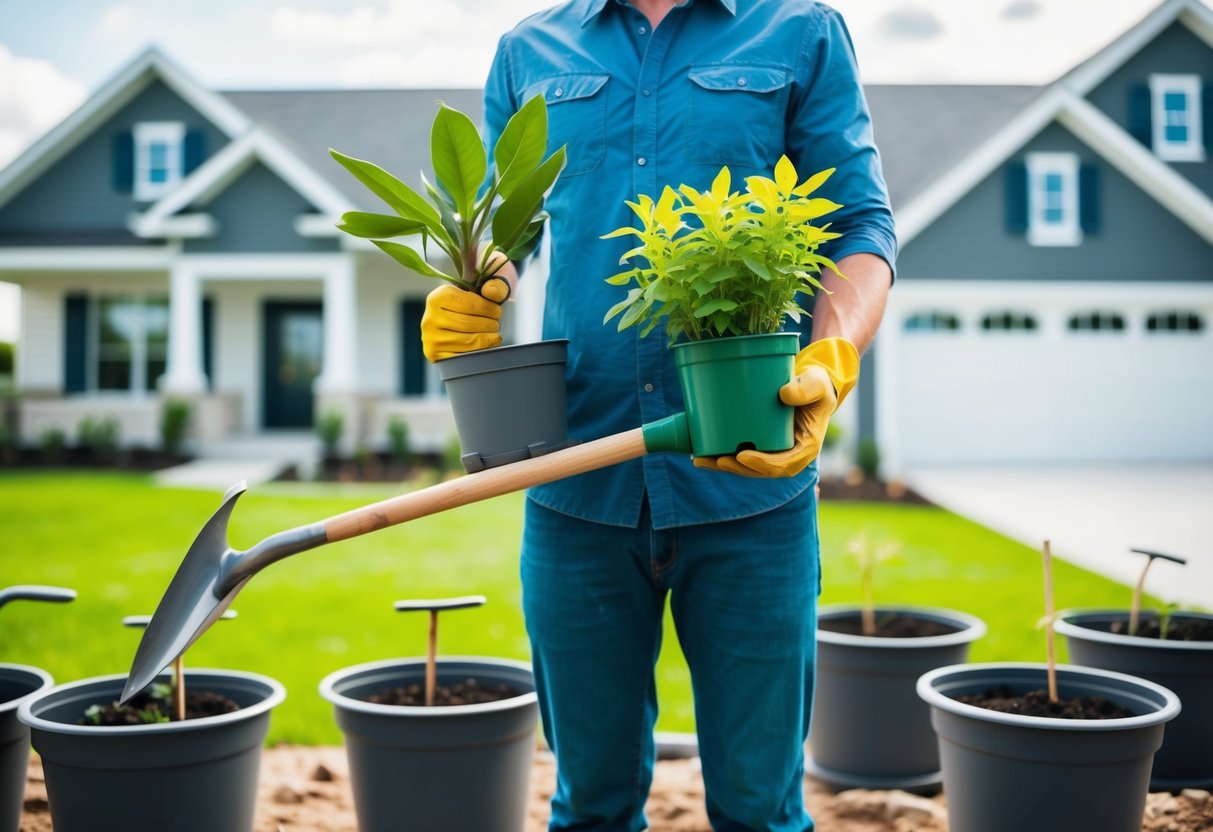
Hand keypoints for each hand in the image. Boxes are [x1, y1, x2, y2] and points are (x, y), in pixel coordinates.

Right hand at [420, 276, 510, 361]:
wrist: (448, 320)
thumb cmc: (469, 302)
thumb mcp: (481, 288)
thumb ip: (494, 285)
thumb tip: (493, 292)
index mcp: (437, 297)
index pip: (469, 305)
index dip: (489, 309)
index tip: (497, 312)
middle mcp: (430, 318)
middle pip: (469, 324)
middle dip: (489, 325)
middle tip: (496, 324)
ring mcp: (430, 338)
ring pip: (468, 341)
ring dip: (488, 339)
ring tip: (494, 335)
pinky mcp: (434, 354)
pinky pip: (464, 356)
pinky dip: (479, 352)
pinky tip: (486, 346)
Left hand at [693, 337, 858, 477]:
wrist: (811, 388)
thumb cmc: (817, 386)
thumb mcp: (817, 385)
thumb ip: (806, 389)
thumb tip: (784, 394)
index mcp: (805, 448)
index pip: (783, 464)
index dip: (762, 464)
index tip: (743, 455)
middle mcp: (789, 456)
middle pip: (761, 471)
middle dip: (737, 468)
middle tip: (717, 460)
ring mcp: (775, 453)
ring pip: (748, 468)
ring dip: (725, 466)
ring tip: (701, 460)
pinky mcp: (763, 446)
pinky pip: (742, 457)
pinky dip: (723, 457)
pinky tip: (702, 454)